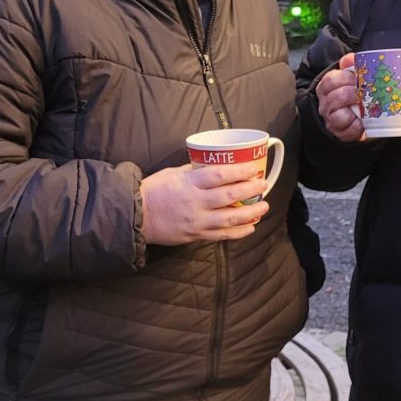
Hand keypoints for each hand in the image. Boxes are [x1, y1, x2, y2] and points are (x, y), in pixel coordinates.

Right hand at [139, 162, 269, 245]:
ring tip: (264, 207)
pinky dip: (239, 232)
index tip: (253, 169)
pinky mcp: (196, 235)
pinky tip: (250, 227)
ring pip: (230, 218)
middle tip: (263, 185)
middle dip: (251, 190)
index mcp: (190, 183)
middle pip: (230, 196)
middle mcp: (196, 202)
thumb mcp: (173, 173)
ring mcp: (197, 221)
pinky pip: (222, 235)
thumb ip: (194, 171)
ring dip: (251, 213)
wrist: (136, 217)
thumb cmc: (153, 191)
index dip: (240, 172)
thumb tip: (213, 165)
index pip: (220, 175)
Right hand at [316, 53, 365, 142]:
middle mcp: (325, 103)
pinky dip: (358, 125)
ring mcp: (331, 119)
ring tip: (367, 105)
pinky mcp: (340, 132)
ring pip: (339, 114)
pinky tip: (364, 120)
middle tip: (367, 91)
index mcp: (326, 87)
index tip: (360, 77)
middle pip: (337, 96)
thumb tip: (352, 58)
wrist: (346, 119)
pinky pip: (349, 129)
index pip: (331, 80)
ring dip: (357, 108)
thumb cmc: (348, 95)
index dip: (347, 78)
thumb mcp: (347, 79)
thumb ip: (350, 65)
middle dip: (354, 93)